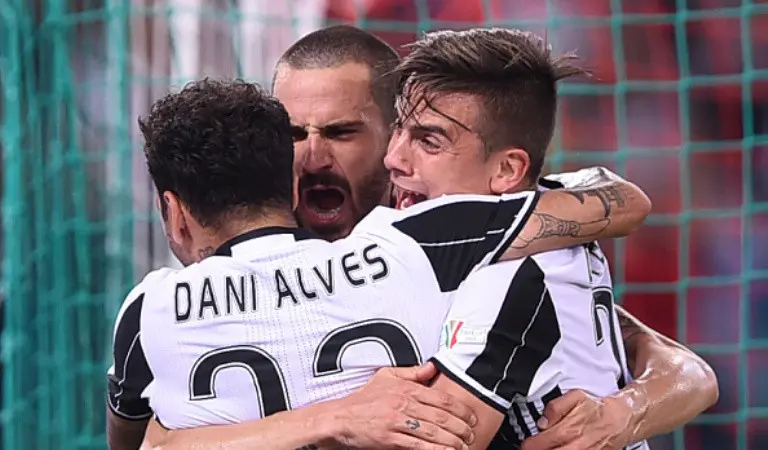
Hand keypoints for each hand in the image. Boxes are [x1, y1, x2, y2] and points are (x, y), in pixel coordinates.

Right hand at [331, 362, 476, 449]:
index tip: (471, 416)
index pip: (441, 398)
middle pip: (441, 416)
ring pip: (432, 431)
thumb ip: (412, 373)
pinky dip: (435, 449)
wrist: (340, 417)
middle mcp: (403, 403)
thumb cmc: (364, 399)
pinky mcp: (390, 438)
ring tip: (464, 445)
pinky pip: (418, 445)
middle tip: (472, 433)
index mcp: (405, 388)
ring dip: (452, 440)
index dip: (461, 409)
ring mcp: (397, 421)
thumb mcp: (386, 377)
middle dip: (461, 426)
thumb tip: (432, 368)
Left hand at [520, 390, 631, 449]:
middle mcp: (576, 446)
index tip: (527, 443)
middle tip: (534, 447)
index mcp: (568, 430)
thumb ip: (554, 407)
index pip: (540, 443)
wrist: (618, 420)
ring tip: (548, 446)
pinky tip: (561, 447)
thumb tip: (542, 421)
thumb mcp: (575, 397)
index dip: (530, 444)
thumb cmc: (595, 409)